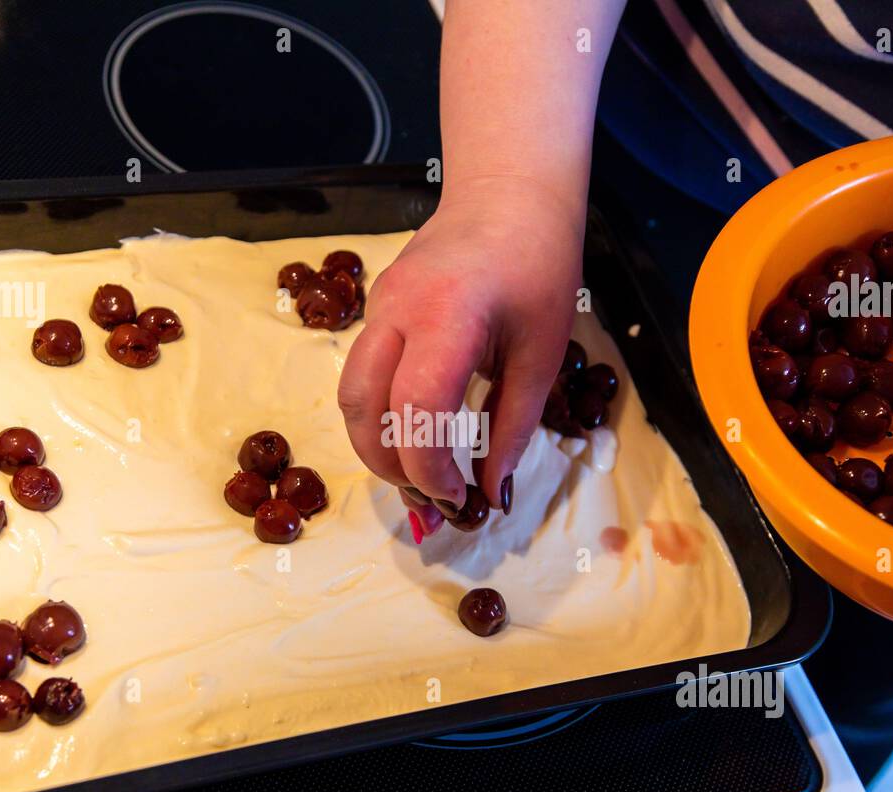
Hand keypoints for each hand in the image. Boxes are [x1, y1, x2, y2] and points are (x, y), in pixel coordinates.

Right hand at [338, 175, 583, 534]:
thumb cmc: (538, 265)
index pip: (416, 410)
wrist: (510, 194)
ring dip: (376, 443)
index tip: (459, 498)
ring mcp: (378, 305)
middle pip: (363, 409)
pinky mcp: (375, 307)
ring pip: (350, 395)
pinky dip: (379, 412)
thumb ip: (514, 429)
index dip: (430, 468)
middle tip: (434, 496)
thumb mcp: (542, 355)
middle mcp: (398, 310)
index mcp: (448, 316)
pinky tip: (415, 428)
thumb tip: (494, 494)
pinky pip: (362, 372)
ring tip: (420, 471)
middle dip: (391, 466)